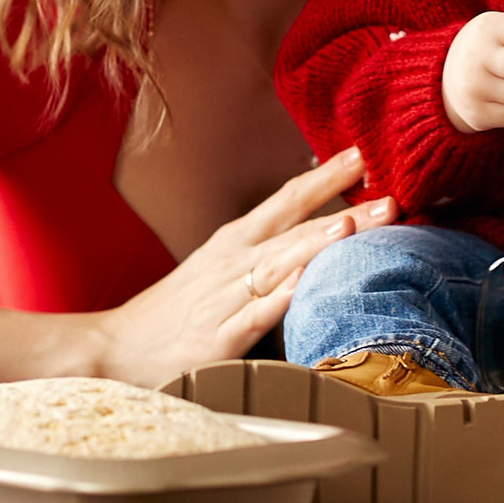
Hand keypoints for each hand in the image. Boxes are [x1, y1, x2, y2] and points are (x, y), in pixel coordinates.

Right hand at [94, 148, 395, 387]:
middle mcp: (233, 262)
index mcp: (235, 242)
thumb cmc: (172, 313)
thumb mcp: (218, 270)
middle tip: (391, 196)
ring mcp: (225, 298)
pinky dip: (282, 299)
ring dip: (317, 243)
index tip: (364, 154)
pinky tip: (306, 287)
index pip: (288, 199)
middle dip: (345, 209)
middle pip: (294, 226)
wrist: (112, 348)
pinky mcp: (218, 339)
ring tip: (353, 226)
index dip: (327, 177)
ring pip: (279, 264)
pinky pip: (255, 316)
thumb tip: (317, 238)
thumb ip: (265, 255)